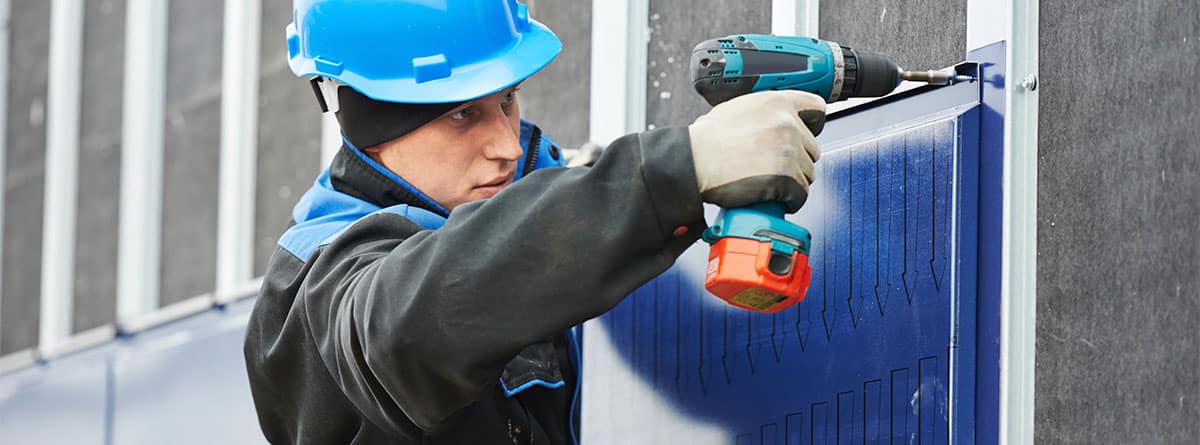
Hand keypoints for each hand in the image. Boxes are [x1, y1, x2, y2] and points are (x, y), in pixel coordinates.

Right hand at [687, 90, 823, 211]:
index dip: (812, 125)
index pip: (817, 108)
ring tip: (770, 184)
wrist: (693, 161)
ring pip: (808, 173)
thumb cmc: (707, 139)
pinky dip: (790, 200)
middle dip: (797, 160)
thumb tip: (774, 122)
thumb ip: (764, 112)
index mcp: (777, 102)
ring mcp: (788, 150)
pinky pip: (801, 194)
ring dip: (793, 181)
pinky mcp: (785, 177)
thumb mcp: (738, 109)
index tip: (806, 135)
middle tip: (775, 168)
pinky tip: (774, 198)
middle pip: (812, 148)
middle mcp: (787, 123)